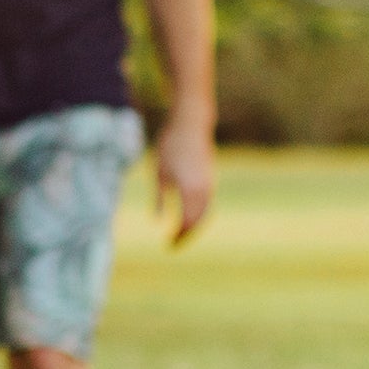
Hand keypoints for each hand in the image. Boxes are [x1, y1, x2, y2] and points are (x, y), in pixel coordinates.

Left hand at [153, 118, 214, 244]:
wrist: (191, 124)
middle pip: (199, 220)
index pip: (187, 221)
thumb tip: (158, 219)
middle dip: (187, 235)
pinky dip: (200, 214)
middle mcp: (203, 189)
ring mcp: (210, 183)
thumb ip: (160, 198)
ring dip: (195, 226)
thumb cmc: (171, 146)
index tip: (169, 245)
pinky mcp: (210, 178)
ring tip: (181, 234)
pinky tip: (189, 218)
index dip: (179, 236)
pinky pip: (207, 203)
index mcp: (189, 189)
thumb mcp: (159, 172)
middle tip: (175, 244)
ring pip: (205, 212)